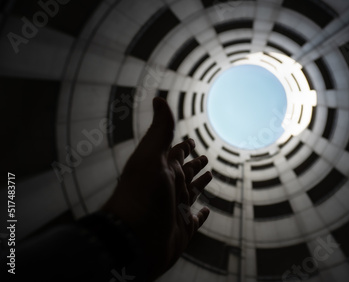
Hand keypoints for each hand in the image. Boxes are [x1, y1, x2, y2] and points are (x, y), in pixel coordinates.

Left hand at [102, 97, 211, 279]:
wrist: (133, 239)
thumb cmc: (142, 195)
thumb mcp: (151, 157)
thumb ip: (159, 131)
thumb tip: (158, 99)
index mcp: (162, 170)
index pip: (176, 154)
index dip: (184, 147)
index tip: (191, 141)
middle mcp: (169, 188)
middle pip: (186, 172)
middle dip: (195, 163)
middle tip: (204, 157)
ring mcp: (176, 209)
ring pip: (192, 192)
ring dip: (200, 183)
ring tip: (210, 175)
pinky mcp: (183, 229)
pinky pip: (195, 220)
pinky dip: (202, 216)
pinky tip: (206, 212)